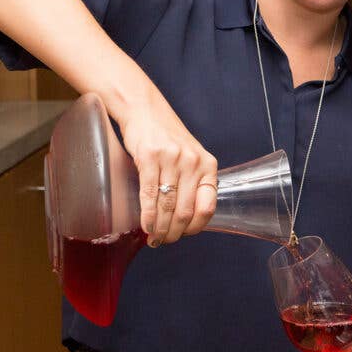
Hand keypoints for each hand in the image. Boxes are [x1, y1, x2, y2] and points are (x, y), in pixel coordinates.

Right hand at [117, 99, 217, 246]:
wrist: (144, 110)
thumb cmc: (167, 136)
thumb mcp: (190, 156)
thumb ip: (193, 182)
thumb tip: (186, 219)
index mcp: (208, 165)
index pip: (208, 206)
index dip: (196, 227)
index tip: (185, 234)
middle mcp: (192, 162)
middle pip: (185, 211)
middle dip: (174, 233)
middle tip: (165, 241)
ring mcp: (171, 159)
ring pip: (167, 206)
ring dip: (160, 228)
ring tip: (154, 238)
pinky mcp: (149, 157)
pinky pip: (149, 195)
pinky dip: (147, 216)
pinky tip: (145, 225)